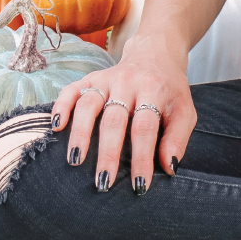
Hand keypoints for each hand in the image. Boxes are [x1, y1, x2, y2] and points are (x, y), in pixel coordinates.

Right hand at [50, 33, 195, 193]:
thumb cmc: (170, 90)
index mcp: (155, 91)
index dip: (141, 158)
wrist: (157, 54)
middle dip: (108, 153)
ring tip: (75, 161)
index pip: (145, 128)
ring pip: (89, 105)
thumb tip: (168, 168)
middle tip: (103, 182)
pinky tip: (56, 127)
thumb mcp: (184, 110)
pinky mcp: (91, 77)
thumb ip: (177, 138)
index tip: (138, 185)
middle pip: (114, 120)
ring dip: (80, 133)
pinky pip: (72, 90)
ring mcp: (107, 79)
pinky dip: (61, 106)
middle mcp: (129, 83)